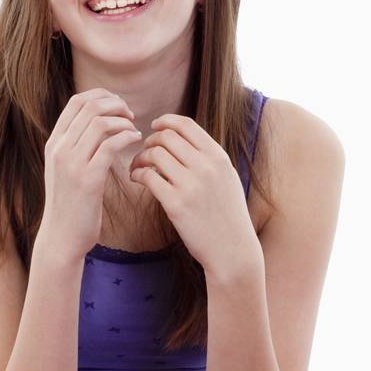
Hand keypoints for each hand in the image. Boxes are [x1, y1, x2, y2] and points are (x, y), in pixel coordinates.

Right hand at [36, 89, 141, 262]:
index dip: (102, 96)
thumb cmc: (70, 202)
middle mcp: (60, 149)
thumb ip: (75, 145)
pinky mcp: (88, 180)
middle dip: (116, 105)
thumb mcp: (65, 168)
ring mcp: (71, 164)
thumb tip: (97, 122)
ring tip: (134, 131)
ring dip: (124, 122)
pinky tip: (135, 142)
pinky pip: (110, 146)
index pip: (77, 101)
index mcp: (54, 142)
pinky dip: (127, 138)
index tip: (119, 105)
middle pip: (90, 107)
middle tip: (130, 116)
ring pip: (100, 123)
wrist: (61, 237)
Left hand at [128, 113, 260, 280]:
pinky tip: (138, 179)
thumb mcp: (227, 178)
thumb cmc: (228, 215)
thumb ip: (209, 158)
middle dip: (150, 141)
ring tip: (138, 167)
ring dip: (140, 157)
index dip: (166, 121)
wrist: (232, 250)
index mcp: (218, 157)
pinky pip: (148, 177)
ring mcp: (191, 185)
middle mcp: (206, 167)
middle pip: (166, 137)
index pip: (186, 125)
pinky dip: (138, 174)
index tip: (155, 126)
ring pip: (154, 154)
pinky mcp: (176, 204)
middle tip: (145, 151)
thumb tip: (185, 139)